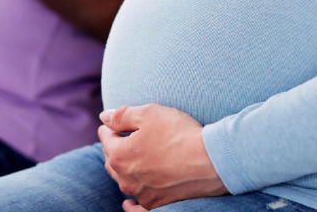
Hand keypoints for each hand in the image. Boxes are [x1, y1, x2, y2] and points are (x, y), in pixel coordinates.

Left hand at [99, 104, 228, 210]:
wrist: (211, 161)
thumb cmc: (179, 134)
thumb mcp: (149, 113)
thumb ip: (122, 115)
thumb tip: (104, 117)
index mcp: (119, 155)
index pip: (106, 138)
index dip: (110, 127)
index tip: (114, 123)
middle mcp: (125, 179)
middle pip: (112, 160)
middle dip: (114, 147)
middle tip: (122, 137)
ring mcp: (141, 194)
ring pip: (123, 181)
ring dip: (123, 169)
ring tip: (128, 160)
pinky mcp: (157, 204)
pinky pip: (137, 207)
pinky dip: (132, 204)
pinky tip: (128, 203)